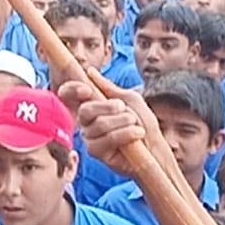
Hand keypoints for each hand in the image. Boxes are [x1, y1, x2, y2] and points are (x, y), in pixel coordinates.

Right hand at [58, 69, 177, 179]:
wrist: (155, 146)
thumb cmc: (143, 122)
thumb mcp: (129, 99)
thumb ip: (108, 88)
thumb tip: (90, 71)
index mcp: (92, 105)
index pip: (69, 94)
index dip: (72, 90)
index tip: (87, 90)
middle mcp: (86, 122)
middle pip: (85, 110)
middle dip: (108, 107)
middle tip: (124, 109)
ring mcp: (90, 138)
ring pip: (99, 124)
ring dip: (123, 121)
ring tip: (135, 124)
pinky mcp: (96, 152)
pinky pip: (107, 139)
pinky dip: (126, 134)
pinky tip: (137, 134)